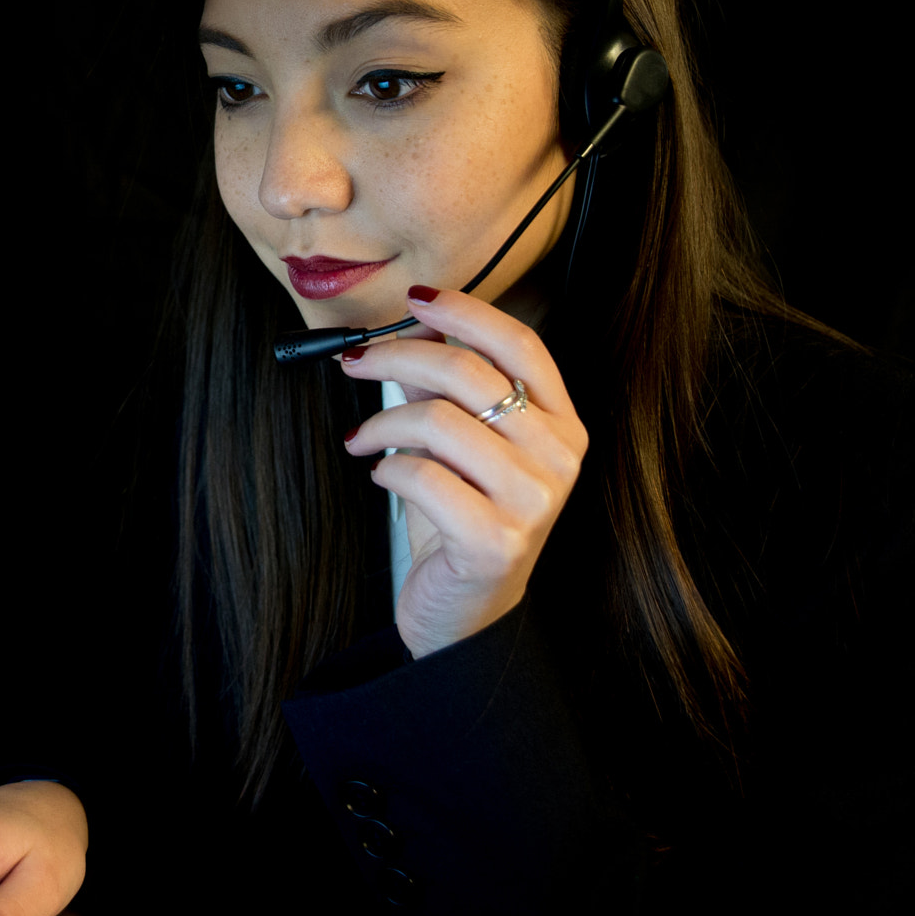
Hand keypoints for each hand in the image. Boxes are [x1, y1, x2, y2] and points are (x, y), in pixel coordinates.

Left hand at [339, 286, 587, 659]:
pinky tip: (382, 474)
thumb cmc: (462, 520)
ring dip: (382, 420)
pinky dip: (387, 467)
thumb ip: (442, 390)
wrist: (466, 615)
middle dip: (396, 355)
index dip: (464, 312)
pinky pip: (421, 475)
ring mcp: (534, 502)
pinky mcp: (496, 541)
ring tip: (363, 438)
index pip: (519, 344)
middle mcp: (560, 458)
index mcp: (561, 425)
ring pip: (438, 420)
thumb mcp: (457, 447)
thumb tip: (406, 330)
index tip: (414, 300)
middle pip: (468, 372)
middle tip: (353, 361)